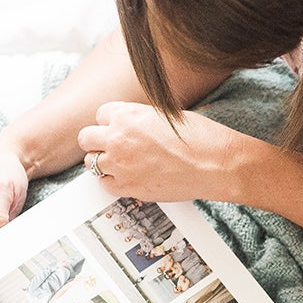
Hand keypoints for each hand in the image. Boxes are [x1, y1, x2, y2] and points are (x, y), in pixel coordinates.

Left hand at [76, 102, 243, 201]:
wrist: (216, 164)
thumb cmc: (199, 137)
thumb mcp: (166, 115)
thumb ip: (140, 118)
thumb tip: (131, 123)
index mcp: (128, 115)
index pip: (101, 114)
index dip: (112, 122)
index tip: (121, 129)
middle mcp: (118, 138)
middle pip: (86, 138)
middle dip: (97, 141)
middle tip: (113, 147)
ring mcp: (121, 164)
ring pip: (91, 163)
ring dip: (103, 162)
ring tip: (123, 164)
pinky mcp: (129, 187)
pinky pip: (105, 184)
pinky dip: (113, 181)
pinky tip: (129, 178)